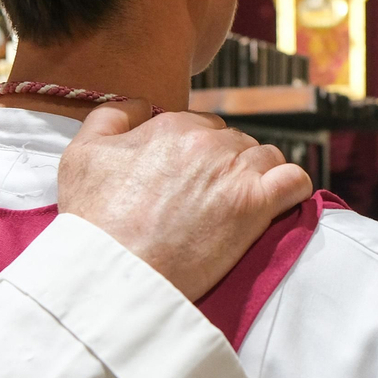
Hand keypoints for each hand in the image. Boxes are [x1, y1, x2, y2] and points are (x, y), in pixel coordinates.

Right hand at [58, 103, 313, 300]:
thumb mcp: (81, 155)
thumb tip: (141, 105)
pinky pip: (295, 180)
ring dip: (259, 175)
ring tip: (242, 204)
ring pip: (266, 157)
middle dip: (227, 164)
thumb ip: (110, 116)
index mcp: (170, 125)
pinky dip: (293, 188)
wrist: (115, 272)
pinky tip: (280, 202)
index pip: (202, 124)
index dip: (197, 151)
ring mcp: (234, 171)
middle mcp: (206, 141)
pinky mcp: (256, 206)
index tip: (189, 180)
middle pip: (235, 141)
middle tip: (210, 199)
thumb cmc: (94, 221)